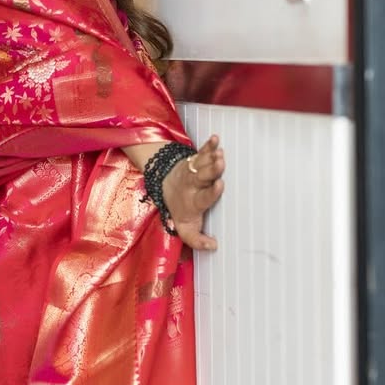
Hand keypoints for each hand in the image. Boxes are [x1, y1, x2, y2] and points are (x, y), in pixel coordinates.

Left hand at [162, 136, 224, 250]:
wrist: (163, 188)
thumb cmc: (181, 210)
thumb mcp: (185, 229)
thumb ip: (197, 240)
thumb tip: (213, 246)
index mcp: (193, 202)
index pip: (204, 198)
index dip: (212, 192)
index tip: (220, 185)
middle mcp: (192, 186)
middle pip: (202, 177)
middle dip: (211, 170)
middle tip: (220, 162)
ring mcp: (192, 172)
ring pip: (202, 164)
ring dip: (211, 157)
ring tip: (220, 152)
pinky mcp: (193, 161)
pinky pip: (201, 152)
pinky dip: (208, 145)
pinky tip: (215, 138)